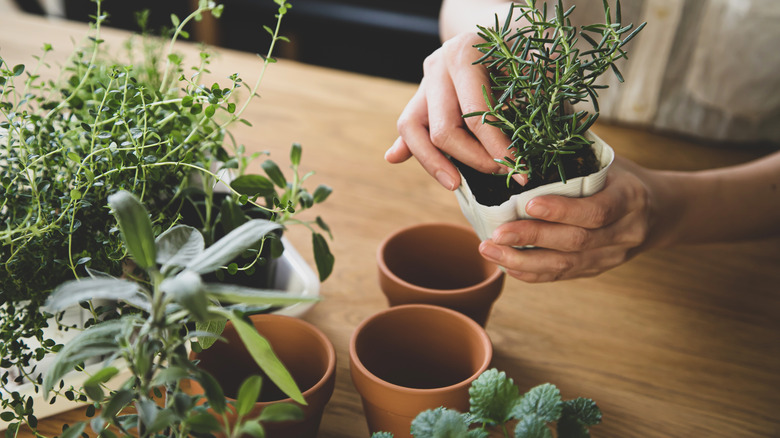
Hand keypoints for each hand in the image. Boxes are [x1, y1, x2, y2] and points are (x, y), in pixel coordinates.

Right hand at [385, 32, 526, 189]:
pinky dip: (405, 145)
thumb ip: (524, 102)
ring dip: (434, 163)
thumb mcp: (530, 66)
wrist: (500, 29)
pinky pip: (408, 126)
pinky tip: (394, 158)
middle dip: (473, 159)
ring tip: (455, 184)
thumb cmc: (521, 50)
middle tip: (502, 172)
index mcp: (463, 54)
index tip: (519, 168)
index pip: (475, 115)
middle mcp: (437, 66)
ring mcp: (424, 81)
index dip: (497, 148)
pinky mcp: (420, 95)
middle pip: (443, 130)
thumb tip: (518, 151)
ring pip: (413, 130)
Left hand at [477, 157, 658, 281]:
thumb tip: (532, 119)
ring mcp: (611, 256)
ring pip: (566, 266)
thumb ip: (576, 150)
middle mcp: (624, 233)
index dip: (562, 211)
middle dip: (531, 238)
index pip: (596, 211)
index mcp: (630, 199)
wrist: (661, 212)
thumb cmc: (622, 178)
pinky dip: (531, 272)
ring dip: (523, 261)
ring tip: (489, 250)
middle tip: (495, 233)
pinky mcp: (596, 270)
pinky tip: (505, 264)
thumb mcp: (609, 160)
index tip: (528, 204)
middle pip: (576, 241)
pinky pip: (562, 276)